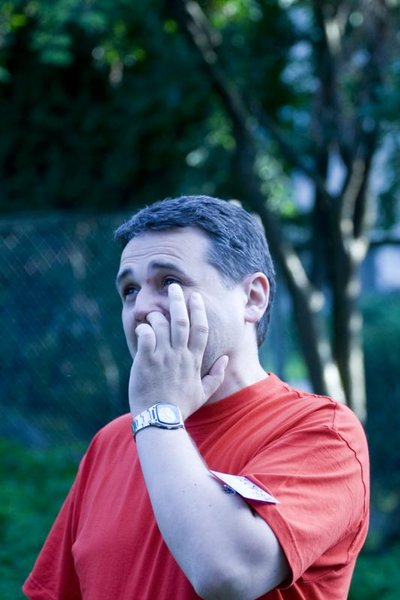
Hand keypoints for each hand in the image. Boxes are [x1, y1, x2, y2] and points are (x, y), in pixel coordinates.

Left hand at [128, 284, 227, 418]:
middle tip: (173, 287)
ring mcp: (163, 356)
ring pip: (161, 325)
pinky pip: (145, 335)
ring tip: (152, 314)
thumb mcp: (203, 392)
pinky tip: (141, 328)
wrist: (160, 420)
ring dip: (156, 315)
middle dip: (178, 300)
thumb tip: (226, 359)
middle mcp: (180, 354)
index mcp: (194, 360)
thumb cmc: (181, 407)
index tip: (195, 297)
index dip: (198, 310)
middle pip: (181, 320)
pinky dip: (143, 328)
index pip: (200, 328)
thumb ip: (216, 375)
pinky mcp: (146, 360)